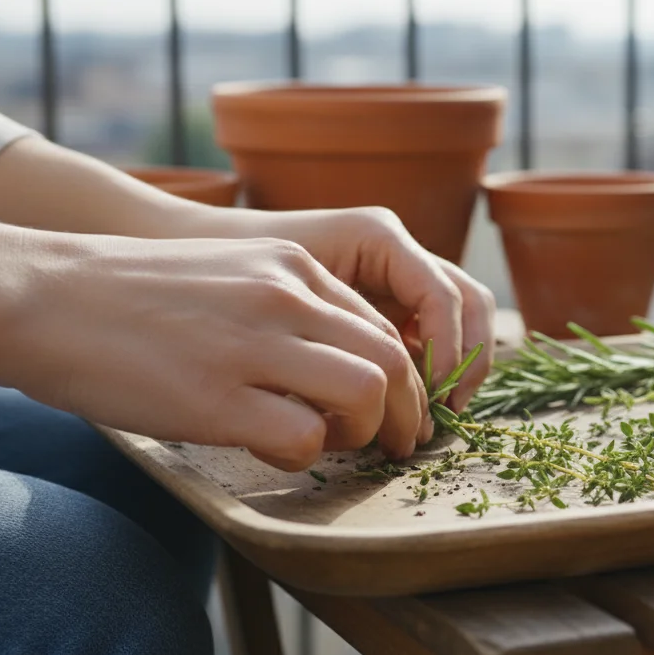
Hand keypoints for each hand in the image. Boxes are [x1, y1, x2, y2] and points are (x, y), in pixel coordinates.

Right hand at [0, 229, 431, 470]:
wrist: (46, 296)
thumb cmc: (134, 296)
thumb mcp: (230, 274)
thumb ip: (289, 307)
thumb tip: (337, 365)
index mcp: (293, 266)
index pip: (383, 326)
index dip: (403, 378)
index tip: (395, 411)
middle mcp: (285, 297)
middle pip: (393, 360)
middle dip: (409, 413)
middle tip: (397, 445)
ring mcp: (254, 345)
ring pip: (367, 392)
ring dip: (366, 432)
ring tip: (332, 444)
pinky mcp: (218, 397)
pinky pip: (305, 436)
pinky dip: (304, 454)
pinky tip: (270, 449)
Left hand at [209, 206, 496, 411]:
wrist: (183, 267)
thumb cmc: (224, 281)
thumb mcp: (278, 312)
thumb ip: (333, 348)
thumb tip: (376, 408)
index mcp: (376, 236)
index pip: (444, 295)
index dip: (449, 352)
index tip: (430, 403)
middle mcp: (396, 250)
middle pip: (470, 302)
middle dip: (467, 362)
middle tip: (443, 417)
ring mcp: (395, 274)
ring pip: (460, 319)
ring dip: (455, 369)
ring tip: (427, 418)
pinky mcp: (384, 301)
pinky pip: (429, 334)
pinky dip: (429, 370)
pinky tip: (399, 406)